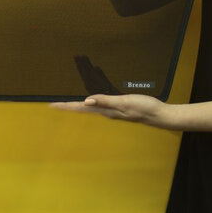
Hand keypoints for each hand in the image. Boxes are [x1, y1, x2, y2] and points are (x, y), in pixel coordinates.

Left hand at [49, 94, 176, 129]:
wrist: (160, 115)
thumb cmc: (144, 107)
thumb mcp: (124, 102)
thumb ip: (105, 101)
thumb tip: (85, 101)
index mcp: (105, 111)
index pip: (81, 108)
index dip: (66, 106)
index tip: (52, 105)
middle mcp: (106, 112)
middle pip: (82, 108)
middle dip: (68, 106)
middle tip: (54, 104)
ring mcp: (113, 110)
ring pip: (90, 106)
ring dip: (78, 104)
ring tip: (68, 101)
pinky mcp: (119, 107)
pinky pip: (101, 102)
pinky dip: (92, 100)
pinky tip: (92, 98)